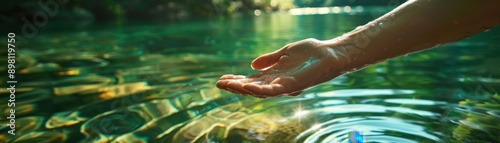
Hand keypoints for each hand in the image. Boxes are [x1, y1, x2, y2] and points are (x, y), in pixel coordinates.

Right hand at [216, 38, 343, 97]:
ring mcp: (285, 86)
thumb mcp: (285, 53)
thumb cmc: (311, 53)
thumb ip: (269, 59)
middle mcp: (278, 83)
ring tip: (228, 85)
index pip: (251, 81)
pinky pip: (274, 91)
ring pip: (260, 92)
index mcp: (275, 75)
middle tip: (218, 84)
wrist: (330, 53)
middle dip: (235, 87)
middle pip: (252, 88)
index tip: (222, 79)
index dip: (236, 81)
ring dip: (243, 89)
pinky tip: (249, 87)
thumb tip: (252, 65)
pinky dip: (261, 90)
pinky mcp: (294, 86)